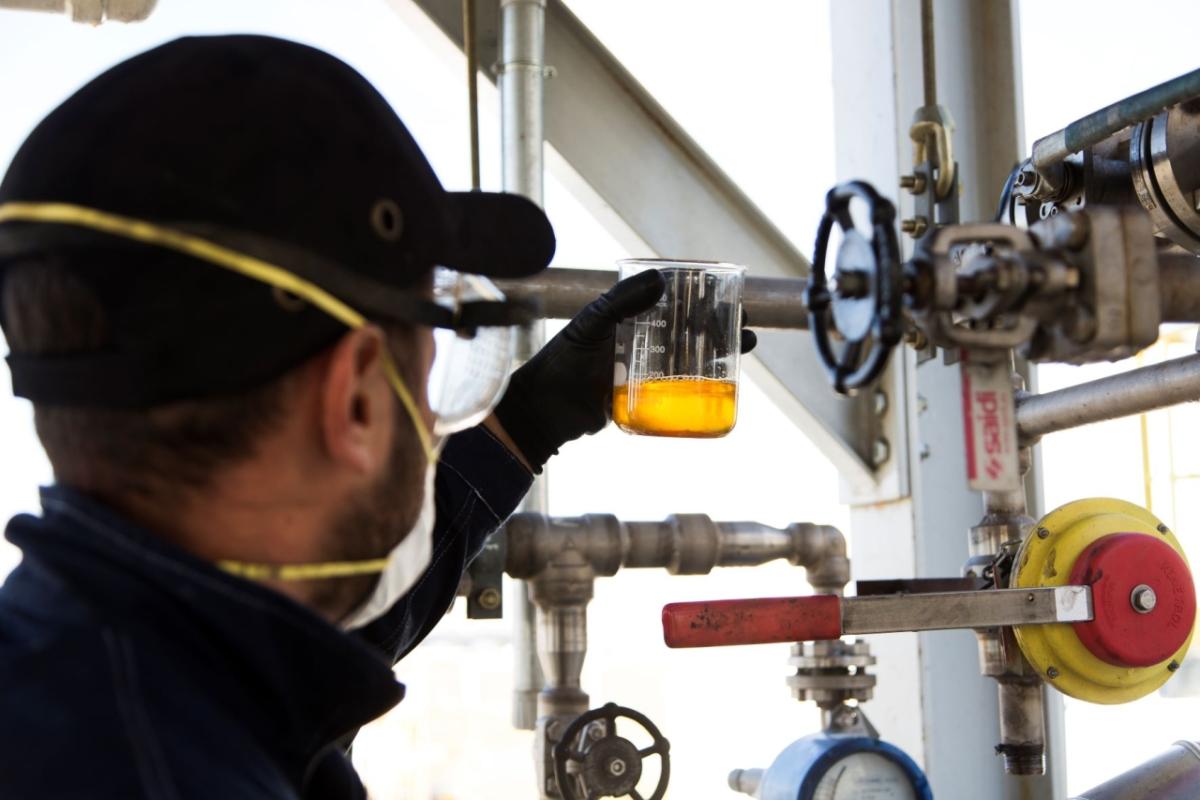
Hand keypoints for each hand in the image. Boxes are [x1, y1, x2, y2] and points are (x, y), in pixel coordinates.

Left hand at [493, 270, 757, 471]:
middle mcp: (640, 341)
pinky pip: (678, 394)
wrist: (541, 411)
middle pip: (691, 332)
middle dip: (722, 329)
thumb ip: (621, 301)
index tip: (731, 296)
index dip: (705, 298)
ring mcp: (643, 371)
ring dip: (720, 358)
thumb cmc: (559, 362)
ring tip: (743, 354)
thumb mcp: (590, 324)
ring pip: (691, 362)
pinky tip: (723, 390)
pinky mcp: (643, 399)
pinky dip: (702, 392)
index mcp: (630, 317)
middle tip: (747, 330)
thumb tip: (661, 279)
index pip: (675, 302)